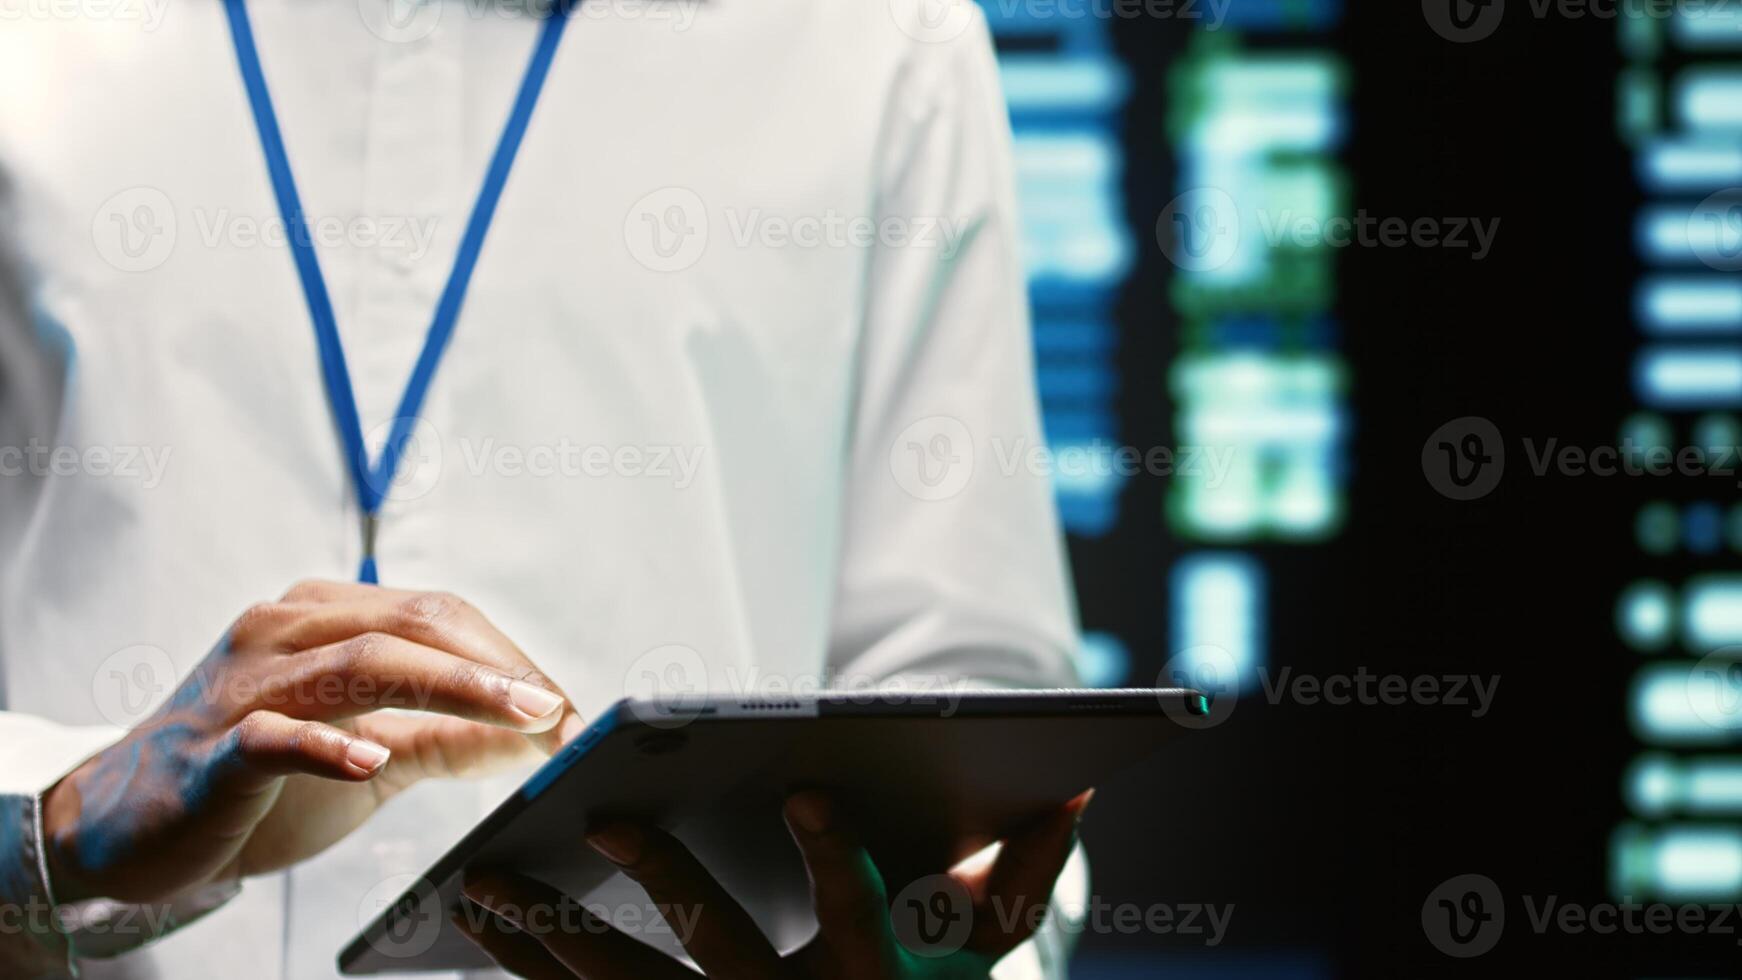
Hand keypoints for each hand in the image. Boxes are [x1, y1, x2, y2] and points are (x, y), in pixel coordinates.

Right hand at [42, 579, 582, 903]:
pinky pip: (272, 736)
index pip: (439, 616)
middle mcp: (285, 631)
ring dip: (453, 688)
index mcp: (324, 617)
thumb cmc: (255, 780)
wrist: (120, 822)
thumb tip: (537, 732)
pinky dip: (327, 746)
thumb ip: (445, 736)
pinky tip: (372, 761)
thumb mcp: (369, 754)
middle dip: (499, 668)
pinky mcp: (210, 749)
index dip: (511, 657)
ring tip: (520, 718)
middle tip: (562, 715)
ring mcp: (244, 685)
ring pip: (360, 662)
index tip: (567, 708)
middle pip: (414, 624)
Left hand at [453, 790, 1090, 978]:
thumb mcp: (983, 950)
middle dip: (663, 882)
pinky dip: (530, 971)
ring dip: (553, 938)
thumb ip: (1028, 873)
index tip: (802, 789)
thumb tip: (1076, 788)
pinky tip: (479, 924)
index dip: (833, 857)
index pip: (855, 915)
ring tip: (489, 881)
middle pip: (718, 952)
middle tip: (606, 815)